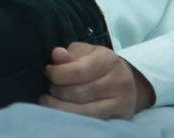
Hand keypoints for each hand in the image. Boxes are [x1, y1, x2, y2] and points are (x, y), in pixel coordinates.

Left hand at [40, 42, 155, 119]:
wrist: (124, 78)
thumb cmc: (96, 62)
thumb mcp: (83, 52)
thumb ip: (68, 55)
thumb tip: (57, 54)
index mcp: (107, 59)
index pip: (78, 71)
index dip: (57, 74)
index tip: (48, 72)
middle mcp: (119, 80)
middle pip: (79, 92)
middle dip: (58, 91)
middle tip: (50, 88)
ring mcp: (122, 100)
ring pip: (85, 110)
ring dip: (62, 107)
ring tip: (50, 100)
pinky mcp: (122, 116)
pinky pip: (93, 121)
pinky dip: (74, 117)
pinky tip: (62, 111)